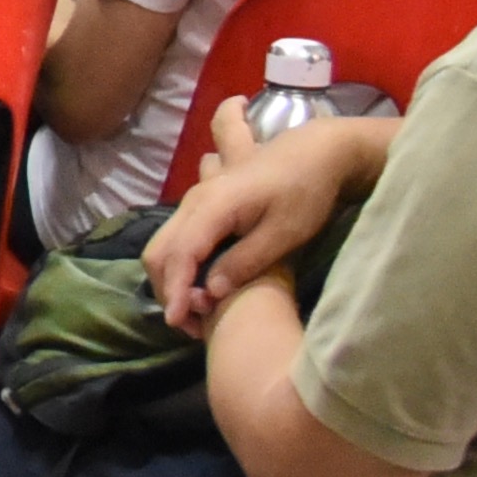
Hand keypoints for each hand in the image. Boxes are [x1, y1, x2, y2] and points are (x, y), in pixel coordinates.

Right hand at [142, 102, 389, 332]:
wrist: (318, 152)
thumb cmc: (305, 193)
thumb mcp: (284, 233)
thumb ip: (245, 262)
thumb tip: (210, 291)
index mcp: (213, 206)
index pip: (179, 254)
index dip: (175, 291)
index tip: (179, 323)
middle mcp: (194, 201)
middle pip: (159, 251)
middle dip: (167, 290)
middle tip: (193, 325)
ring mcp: (195, 200)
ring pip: (163, 244)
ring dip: (172, 280)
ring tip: (199, 311)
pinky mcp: (202, 203)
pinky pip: (176, 237)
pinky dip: (179, 266)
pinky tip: (201, 286)